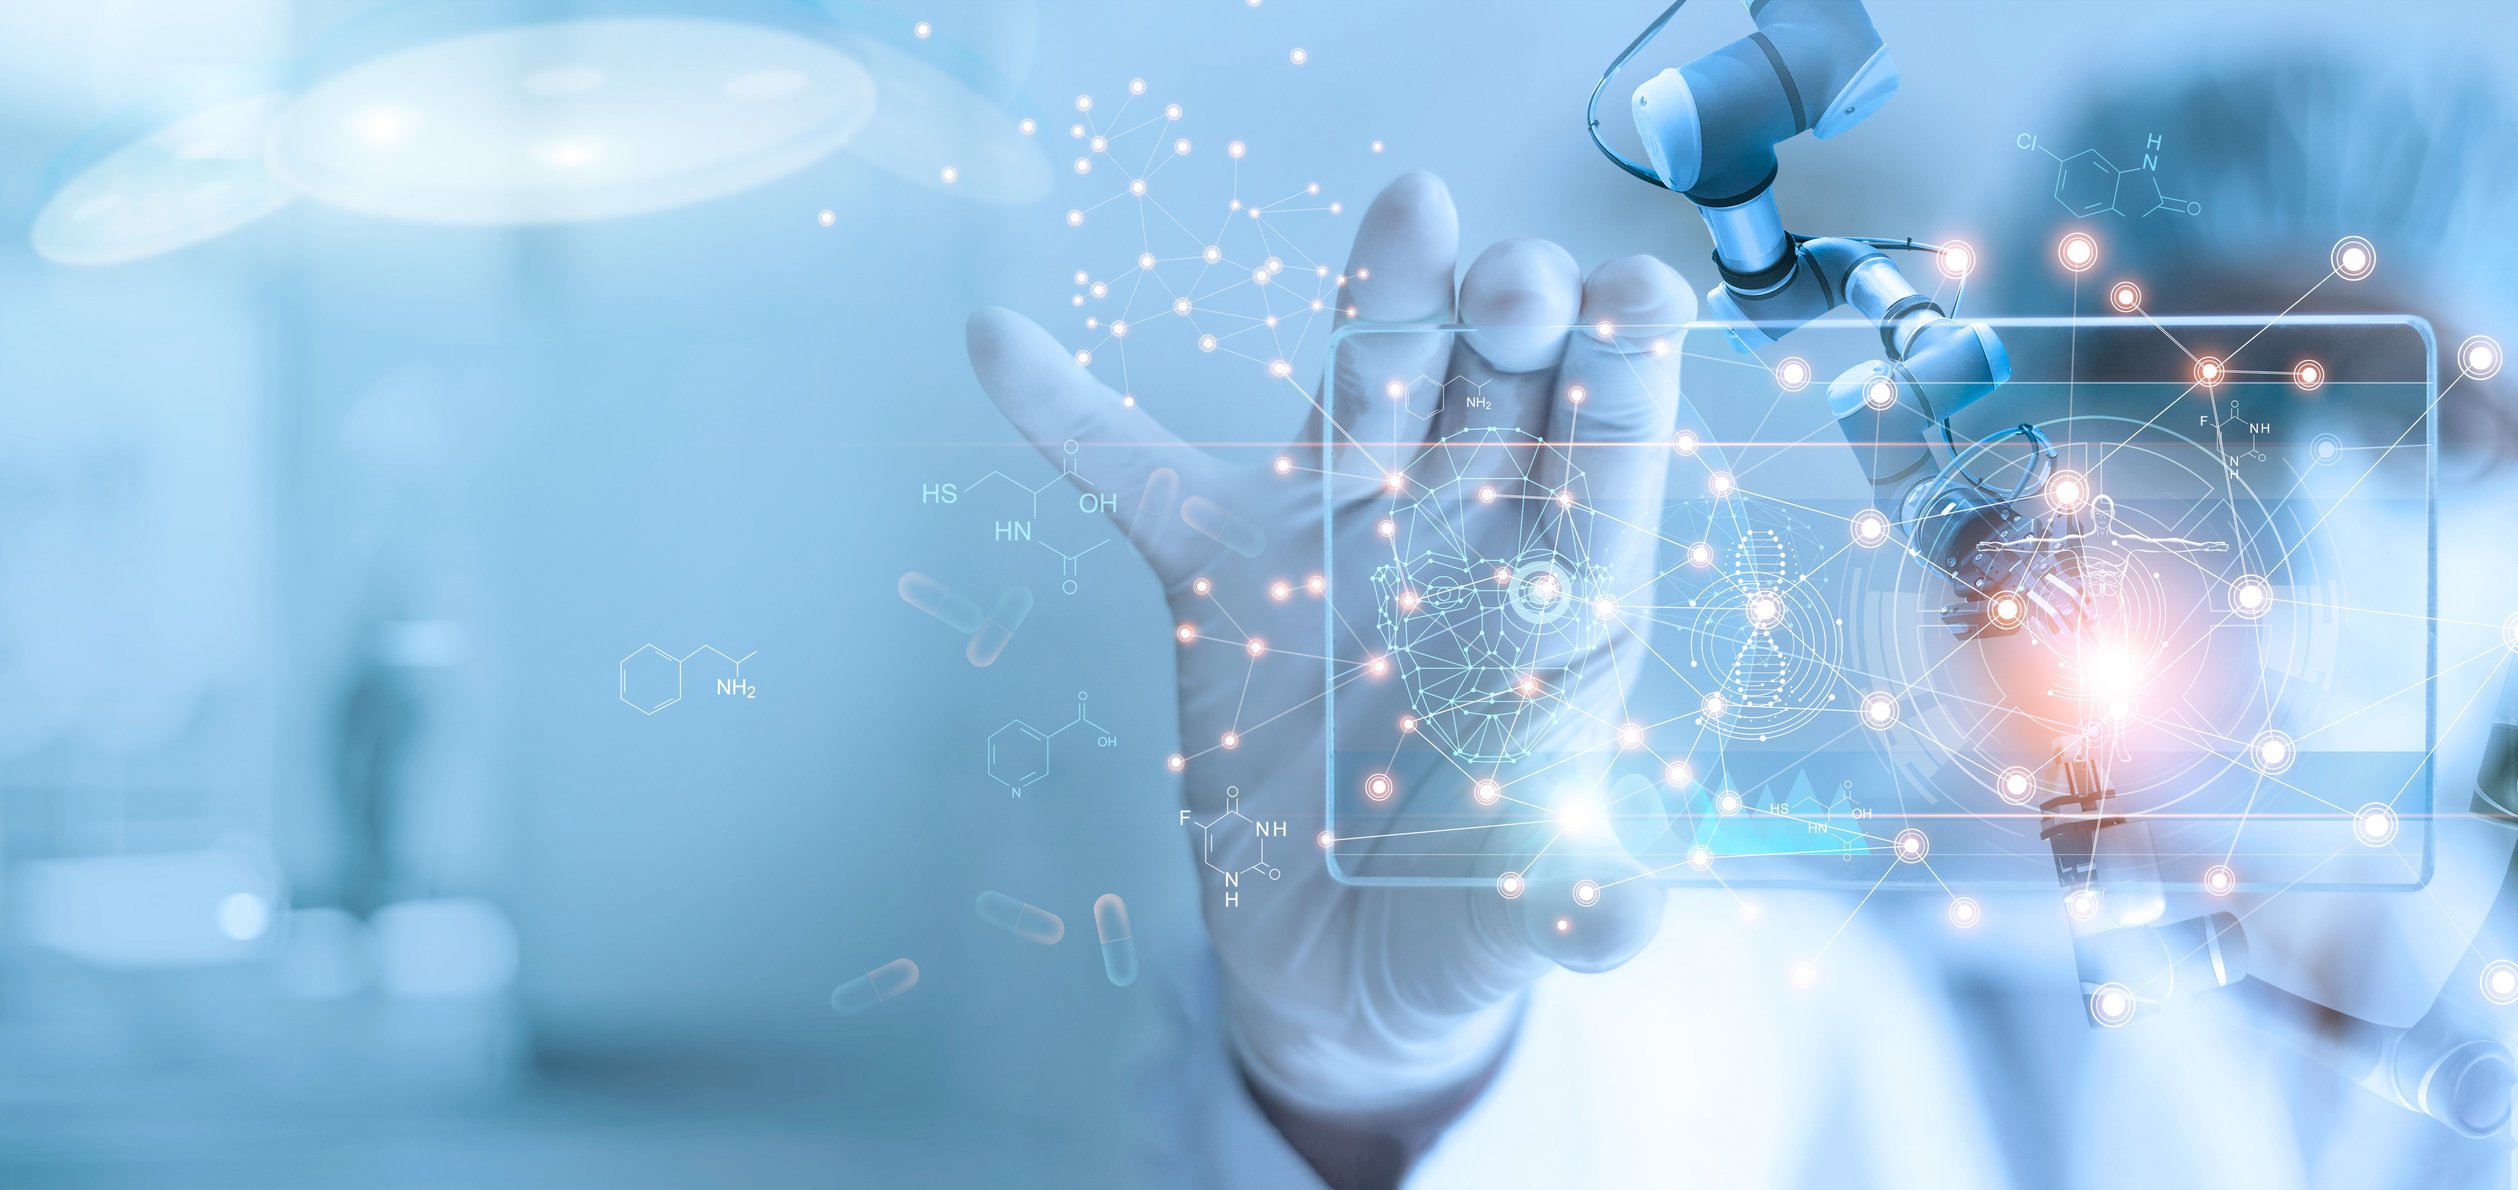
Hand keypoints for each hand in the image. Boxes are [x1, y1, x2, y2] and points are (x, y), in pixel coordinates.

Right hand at [965, 171, 1691, 1115]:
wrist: (1339, 968)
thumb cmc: (1465, 914)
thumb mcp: (1528, 912)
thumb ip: (1575, 899)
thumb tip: (1621, 919)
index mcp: (1567, 590)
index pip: (1615, 452)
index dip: (1629, 369)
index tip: (1636, 299)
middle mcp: (1466, 529)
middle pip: (1502, 380)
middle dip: (1519, 314)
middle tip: (1518, 286)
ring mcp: (1342, 534)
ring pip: (1369, 380)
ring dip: (1386, 295)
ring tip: (1415, 210)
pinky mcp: (1222, 569)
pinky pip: (1139, 473)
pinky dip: (1071, 414)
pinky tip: (1004, 348)